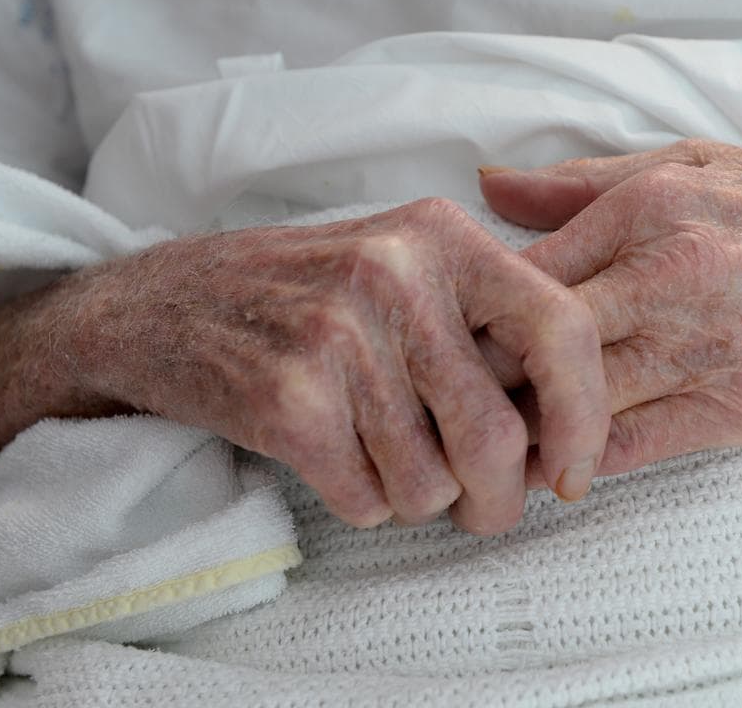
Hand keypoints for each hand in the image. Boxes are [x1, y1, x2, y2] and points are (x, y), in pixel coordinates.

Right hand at [0, 199, 609, 533]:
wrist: (157, 305)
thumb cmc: (303, 296)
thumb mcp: (401, 267)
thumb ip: (486, 326)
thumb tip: (569, 431)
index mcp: (442, 235)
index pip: (562, 329)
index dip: (584, 418)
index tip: (572, 474)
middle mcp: (395, 274)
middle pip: (497, 435)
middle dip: (497, 498)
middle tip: (479, 506)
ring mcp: (336, 334)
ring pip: (431, 484)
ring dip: (416, 499)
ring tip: (379, 458)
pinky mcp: (286, 398)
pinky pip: (367, 501)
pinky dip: (360, 503)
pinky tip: (332, 461)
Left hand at [478, 140, 741, 480]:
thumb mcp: (691, 164)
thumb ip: (581, 184)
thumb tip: (487, 188)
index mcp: (646, 208)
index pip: (519, 274)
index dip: (468, 315)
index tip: (447, 340)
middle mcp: (667, 278)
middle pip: (531, 345)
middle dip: (478, 381)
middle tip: (445, 404)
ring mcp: (704, 348)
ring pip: (572, 405)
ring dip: (518, 432)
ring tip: (481, 447)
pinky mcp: (738, 409)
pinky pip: (630, 447)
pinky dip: (578, 462)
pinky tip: (552, 466)